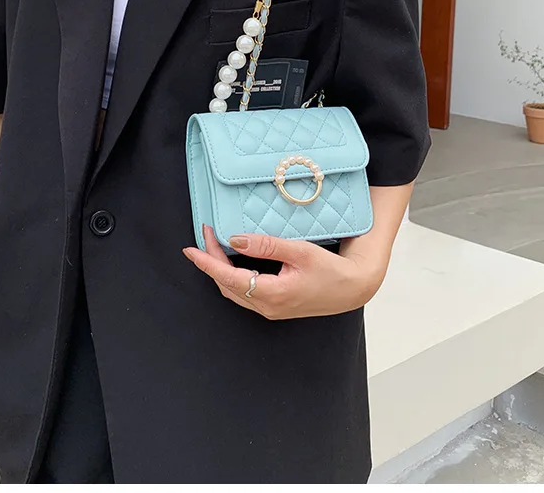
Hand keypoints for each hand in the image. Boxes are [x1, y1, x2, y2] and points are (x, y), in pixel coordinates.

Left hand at [182, 225, 388, 319]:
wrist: (353, 289)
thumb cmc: (331, 270)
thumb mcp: (300, 252)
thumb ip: (266, 245)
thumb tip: (236, 240)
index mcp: (271, 294)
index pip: (227, 278)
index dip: (207, 262)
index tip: (190, 249)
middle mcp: (266, 306)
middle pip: (226, 285)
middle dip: (211, 261)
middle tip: (206, 234)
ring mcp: (270, 309)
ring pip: (234, 290)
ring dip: (220, 269)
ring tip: (215, 244)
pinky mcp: (275, 306)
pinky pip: (244, 292)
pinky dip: (233, 275)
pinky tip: (233, 259)